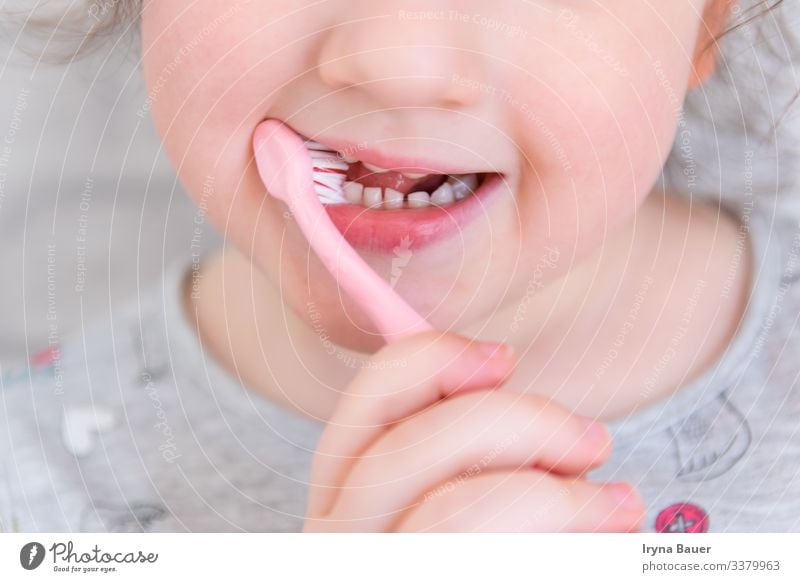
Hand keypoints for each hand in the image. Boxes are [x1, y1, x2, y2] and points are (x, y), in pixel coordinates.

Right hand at [304, 331, 644, 531]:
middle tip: (590, 441)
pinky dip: (564, 543)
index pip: (366, 406)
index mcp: (349, 501)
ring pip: (451, 514)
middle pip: (410, 451)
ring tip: (614, 505)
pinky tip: (600, 548)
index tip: (502, 358)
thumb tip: (508, 387)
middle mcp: (344, 548)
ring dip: (554, 497)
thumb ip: (473, 452)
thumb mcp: (464, 497)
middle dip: (519, 424)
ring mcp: (383, 580)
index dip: (429, 362)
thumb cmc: (499, 545)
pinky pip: (501, 561)